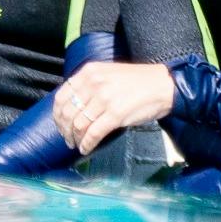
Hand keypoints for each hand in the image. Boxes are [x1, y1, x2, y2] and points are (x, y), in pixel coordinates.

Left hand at [50, 61, 179, 154]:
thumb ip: (89, 85)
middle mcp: (94, 83)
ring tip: (77, 145)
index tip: (60, 125)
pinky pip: (93, 133)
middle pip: (67, 112)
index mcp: (89, 72)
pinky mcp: (115, 114)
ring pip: (78, 124)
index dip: (57, 115)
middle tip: (67, 139)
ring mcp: (104, 99)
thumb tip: (73, 107)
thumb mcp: (107, 75)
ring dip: (74, 139)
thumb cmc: (137, 82)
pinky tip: (86, 149)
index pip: (61, 96)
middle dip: (64, 130)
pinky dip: (86, 144)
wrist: (163, 86)